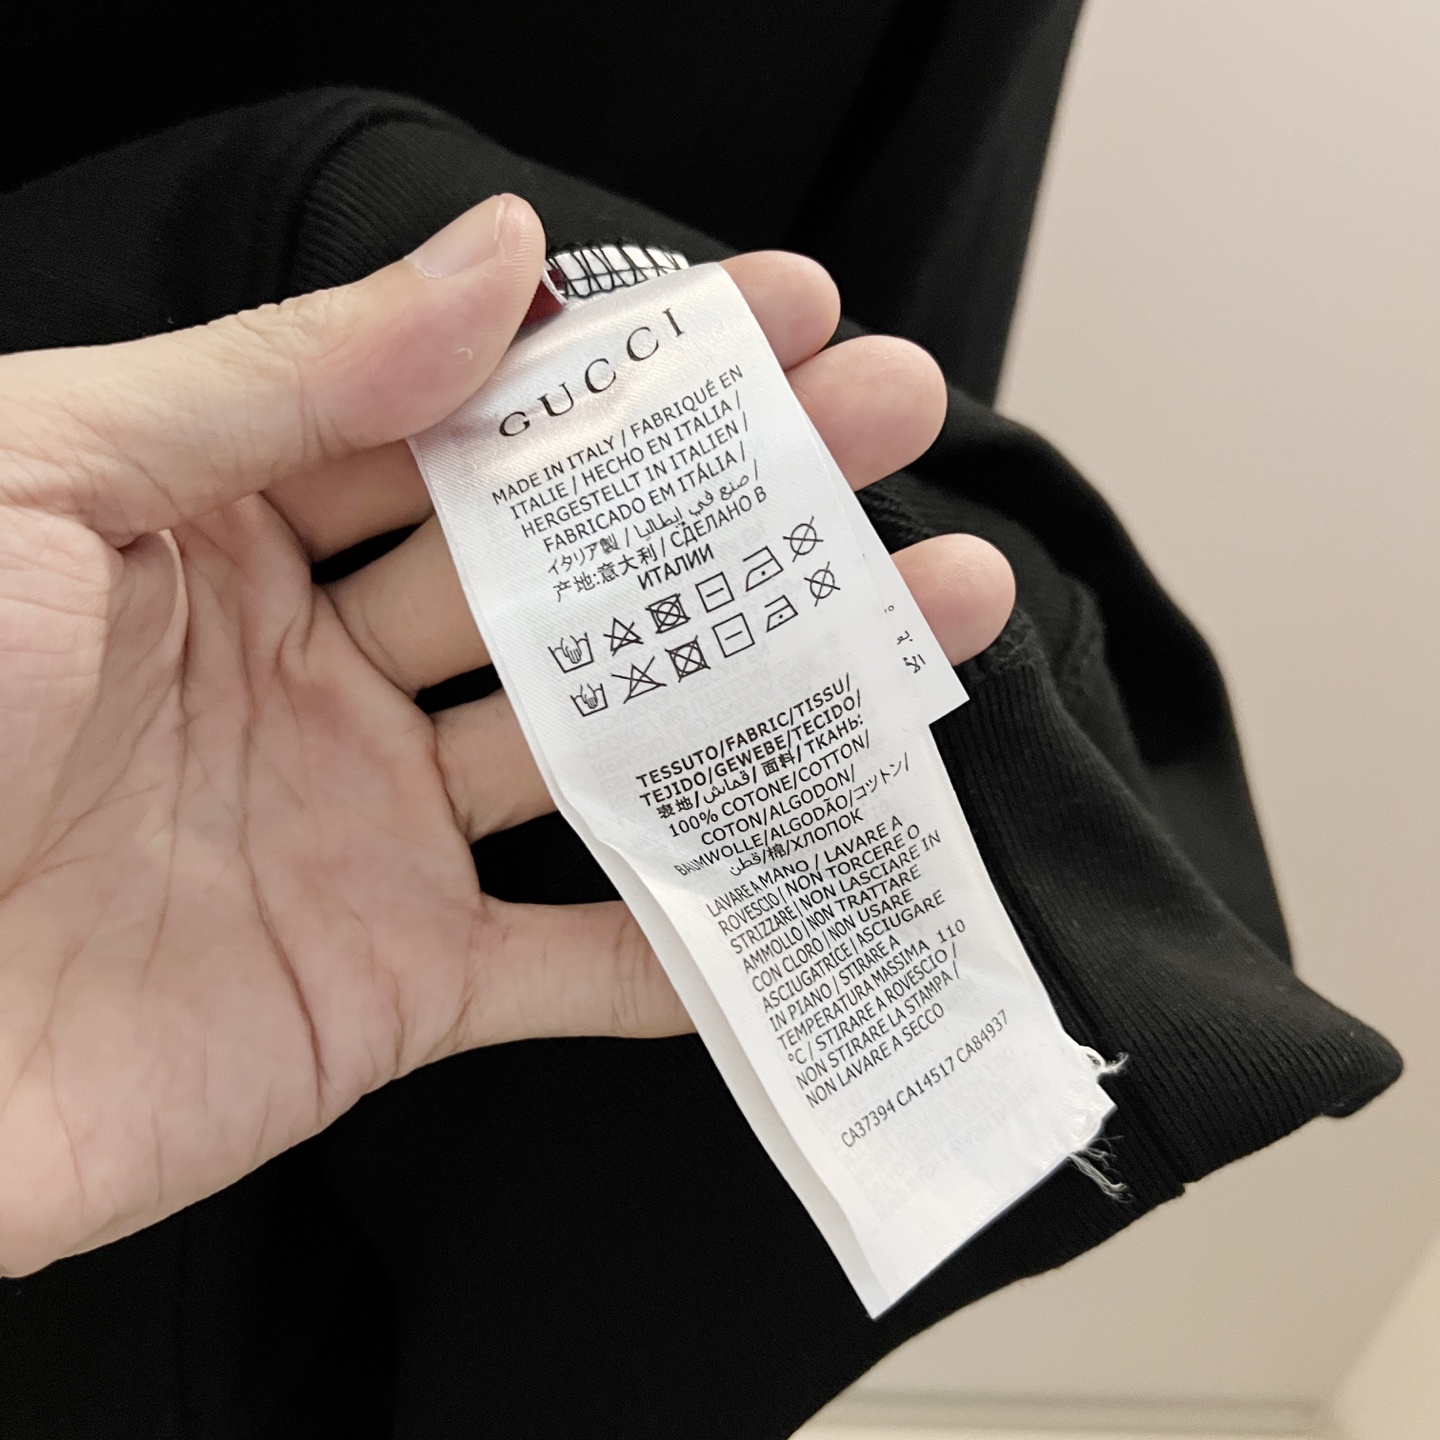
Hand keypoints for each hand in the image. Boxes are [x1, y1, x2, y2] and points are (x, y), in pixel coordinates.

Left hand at [0, 196, 1013, 1274]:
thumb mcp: (51, 473)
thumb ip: (286, 371)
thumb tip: (495, 262)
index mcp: (230, 531)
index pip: (476, 427)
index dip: (630, 368)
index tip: (778, 318)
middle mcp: (320, 677)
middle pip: (574, 576)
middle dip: (745, 504)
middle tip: (893, 436)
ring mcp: (367, 837)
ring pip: (607, 752)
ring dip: (765, 695)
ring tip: (923, 620)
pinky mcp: (387, 991)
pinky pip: (575, 965)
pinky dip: (688, 943)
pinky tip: (803, 878)